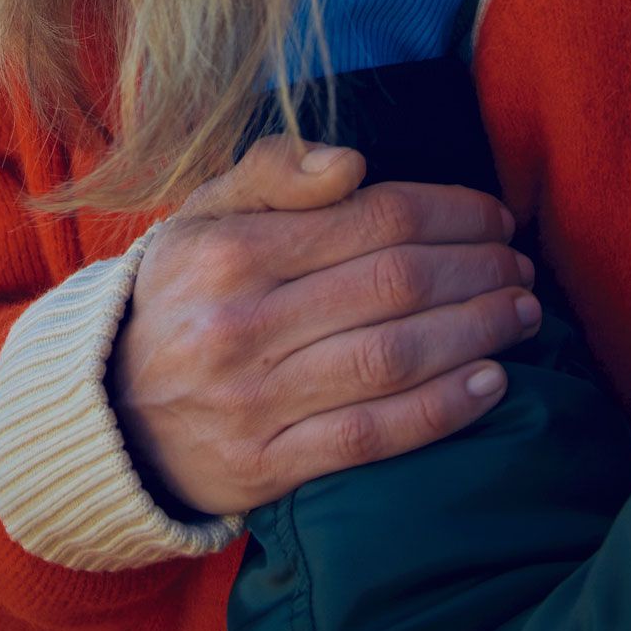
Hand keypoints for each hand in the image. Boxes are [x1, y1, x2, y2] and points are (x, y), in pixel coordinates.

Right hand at [109, 133, 538, 515]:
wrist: (107, 411)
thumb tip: (353, 162)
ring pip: (394, 359)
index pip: (374, 219)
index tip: (495, 215)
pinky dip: (442, 411)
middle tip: (521, 265)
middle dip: (477, 270)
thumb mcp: (205, 213)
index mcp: (232, 251)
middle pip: (396, 286)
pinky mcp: (266, 468)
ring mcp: (255, 402)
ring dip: (477, 333)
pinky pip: (372, 437)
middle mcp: (243, 325)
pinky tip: (493, 384)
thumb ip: (275, 172)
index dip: (452, 212)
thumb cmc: (181, 294)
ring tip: (523, 314)